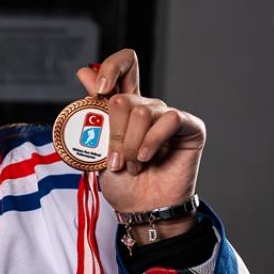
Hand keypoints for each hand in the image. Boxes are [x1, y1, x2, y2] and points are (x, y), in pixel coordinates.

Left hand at [76, 49, 205, 237]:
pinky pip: (168, 119)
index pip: (124, 65)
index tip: (99, 91)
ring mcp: (168, 116)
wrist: (141, 208)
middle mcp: (147, 107)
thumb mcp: (96, 148)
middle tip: (115, 160)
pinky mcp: (189, 127)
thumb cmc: (121, 182)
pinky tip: (147, 159)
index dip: (111, 69)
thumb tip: (84, 71)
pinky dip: (151, 142)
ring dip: (130, 146)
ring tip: (132, 166)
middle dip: (113, 134)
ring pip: (142, 112)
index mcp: (124, 107)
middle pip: (123, 98)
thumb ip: (93, 112)